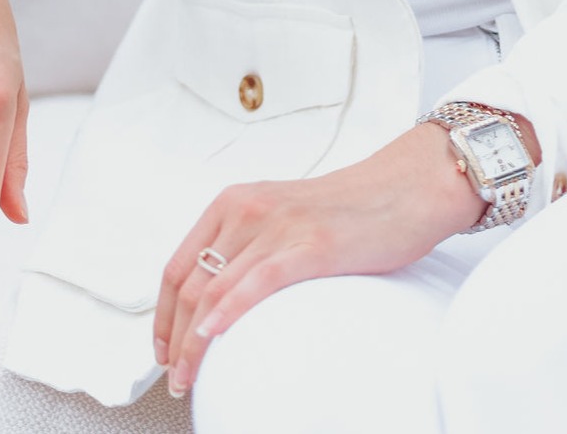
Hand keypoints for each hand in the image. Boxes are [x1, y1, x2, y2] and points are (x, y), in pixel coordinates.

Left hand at [152, 112, 538, 395]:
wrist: (405, 188)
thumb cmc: (350, 209)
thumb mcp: (283, 219)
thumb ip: (248, 247)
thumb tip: (216, 301)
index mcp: (236, 201)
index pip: (177, 266)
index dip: (161, 317)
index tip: (163, 351)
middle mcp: (249, 209)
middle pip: (188, 284)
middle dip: (173, 340)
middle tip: (176, 376)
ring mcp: (279, 226)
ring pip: (212, 290)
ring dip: (192, 344)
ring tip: (189, 378)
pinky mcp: (309, 245)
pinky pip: (255, 282)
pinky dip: (226, 313)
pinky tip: (213, 337)